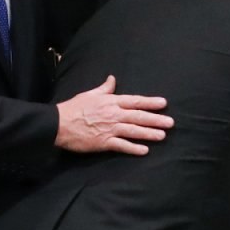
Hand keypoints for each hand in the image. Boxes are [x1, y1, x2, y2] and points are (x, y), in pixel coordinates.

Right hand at [54, 76, 173, 153]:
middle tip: (170, 122)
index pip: (135, 101)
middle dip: (156, 119)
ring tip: (162, 136)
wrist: (58, 124)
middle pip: (138, 117)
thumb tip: (112, 78)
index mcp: (111, 102)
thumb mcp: (90, 94)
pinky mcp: (103, 142)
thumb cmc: (74, 107)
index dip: (150, 102)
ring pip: (133, 131)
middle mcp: (114, 115)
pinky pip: (121, 146)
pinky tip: (145, 151)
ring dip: (149, 133)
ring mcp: (109, 129)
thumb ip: (105, 88)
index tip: (164, 103)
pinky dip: (133, 148)